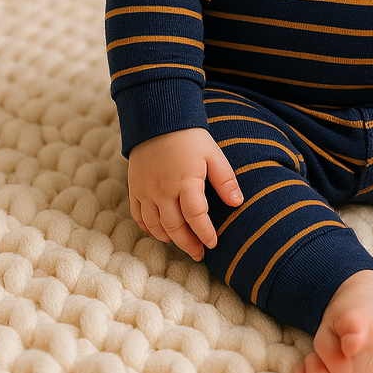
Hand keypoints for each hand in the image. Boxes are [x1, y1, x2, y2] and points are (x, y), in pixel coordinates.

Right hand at [128, 128, 242, 260]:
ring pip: (155, 226)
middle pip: (175, 227)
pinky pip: (139, 216)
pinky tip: (160, 232)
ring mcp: (146, 191)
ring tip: (182, 244)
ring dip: (169, 239)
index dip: (205, 233)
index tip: (213, 243)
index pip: (196, 217)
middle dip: (188, 244)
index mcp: (185, 181)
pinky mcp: (135, 188)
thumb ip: (225, 179)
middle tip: (199, 253)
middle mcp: (163, 190)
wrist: (158, 119)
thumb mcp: (213, 154)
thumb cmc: (189, 137)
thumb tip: (237, 202)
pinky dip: (149, 228)